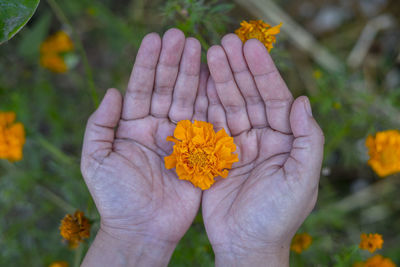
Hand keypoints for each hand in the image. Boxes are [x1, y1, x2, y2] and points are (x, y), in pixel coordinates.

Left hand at [80, 29, 208, 265]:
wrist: (142, 229)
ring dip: (193, 75)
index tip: (155, 39)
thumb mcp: (96, 160)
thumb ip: (100, 125)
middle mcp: (156, 127)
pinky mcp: (198, 152)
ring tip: (200, 48)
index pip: (141, 87)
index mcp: (132, 126)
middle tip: (182, 36)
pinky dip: (210, 101)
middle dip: (173, 62)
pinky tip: (215, 79)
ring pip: (187, 100)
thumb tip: (113, 91)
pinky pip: (205, 123)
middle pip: (166, 88)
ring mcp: (179, 138)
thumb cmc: (115, 197)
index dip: (147, 64)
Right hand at [202, 34, 323, 265]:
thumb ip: (308, 139)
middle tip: (224, 42)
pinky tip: (197, 81)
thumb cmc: (277, 217)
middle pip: (250, 96)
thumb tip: (302, 100)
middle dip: (238, 69)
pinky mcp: (217, 154)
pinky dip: (204, 103)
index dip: (263, 73)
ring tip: (209, 53)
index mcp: (286, 140)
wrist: (245, 245)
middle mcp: (263, 137)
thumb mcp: (301, 179)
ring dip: (219, 80)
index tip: (249, 47)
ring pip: (228, 105)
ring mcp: (238, 144)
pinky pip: (210, 124)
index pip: (276, 98)